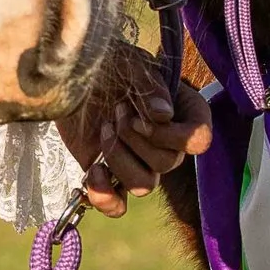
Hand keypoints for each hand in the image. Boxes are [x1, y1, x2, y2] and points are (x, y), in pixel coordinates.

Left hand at [58, 60, 212, 217]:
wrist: (70, 75)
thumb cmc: (109, 63)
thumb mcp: (131, 64)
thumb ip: (150, 86)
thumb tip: (163, 115)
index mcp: (182, 113)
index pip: (199, 141)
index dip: (172, 136)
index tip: (147, 117)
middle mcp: (167, 142)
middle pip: (167, 164)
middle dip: (135, 138)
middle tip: (116, 110)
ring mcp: (139, 161)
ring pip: (144, 186)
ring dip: (119, 158)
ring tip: (104, 129)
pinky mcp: (111, 175)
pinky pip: (118, 205)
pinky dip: (104, 195)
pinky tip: (93, 170)